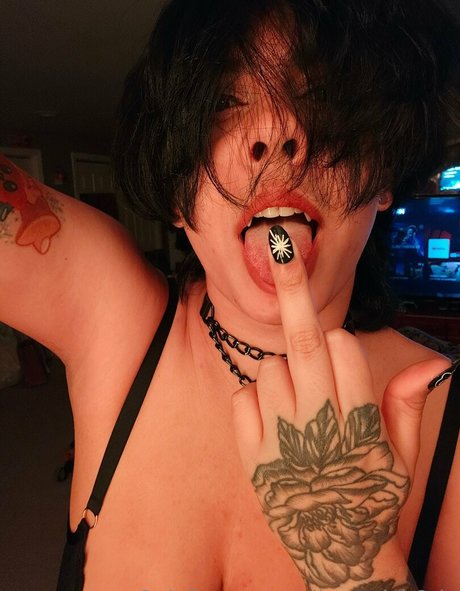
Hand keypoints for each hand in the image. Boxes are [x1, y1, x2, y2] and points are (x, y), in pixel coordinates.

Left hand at [232, 226, 446, 590]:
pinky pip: (242, 397)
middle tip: (281, 242)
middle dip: (295, 288)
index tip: (336, 349)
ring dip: (283, 372)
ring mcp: (280, 440)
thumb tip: (433, 362)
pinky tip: (273, 418)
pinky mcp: (251, 455)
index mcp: (360, 421)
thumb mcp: (404, 456)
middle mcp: (318, 425)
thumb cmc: (372, 497)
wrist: (336, 552)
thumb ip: (409, 404)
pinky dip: (255, 398)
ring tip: (298, 406)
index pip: (343, 348)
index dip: (339, 342)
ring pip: (270, 367)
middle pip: (304, 341)